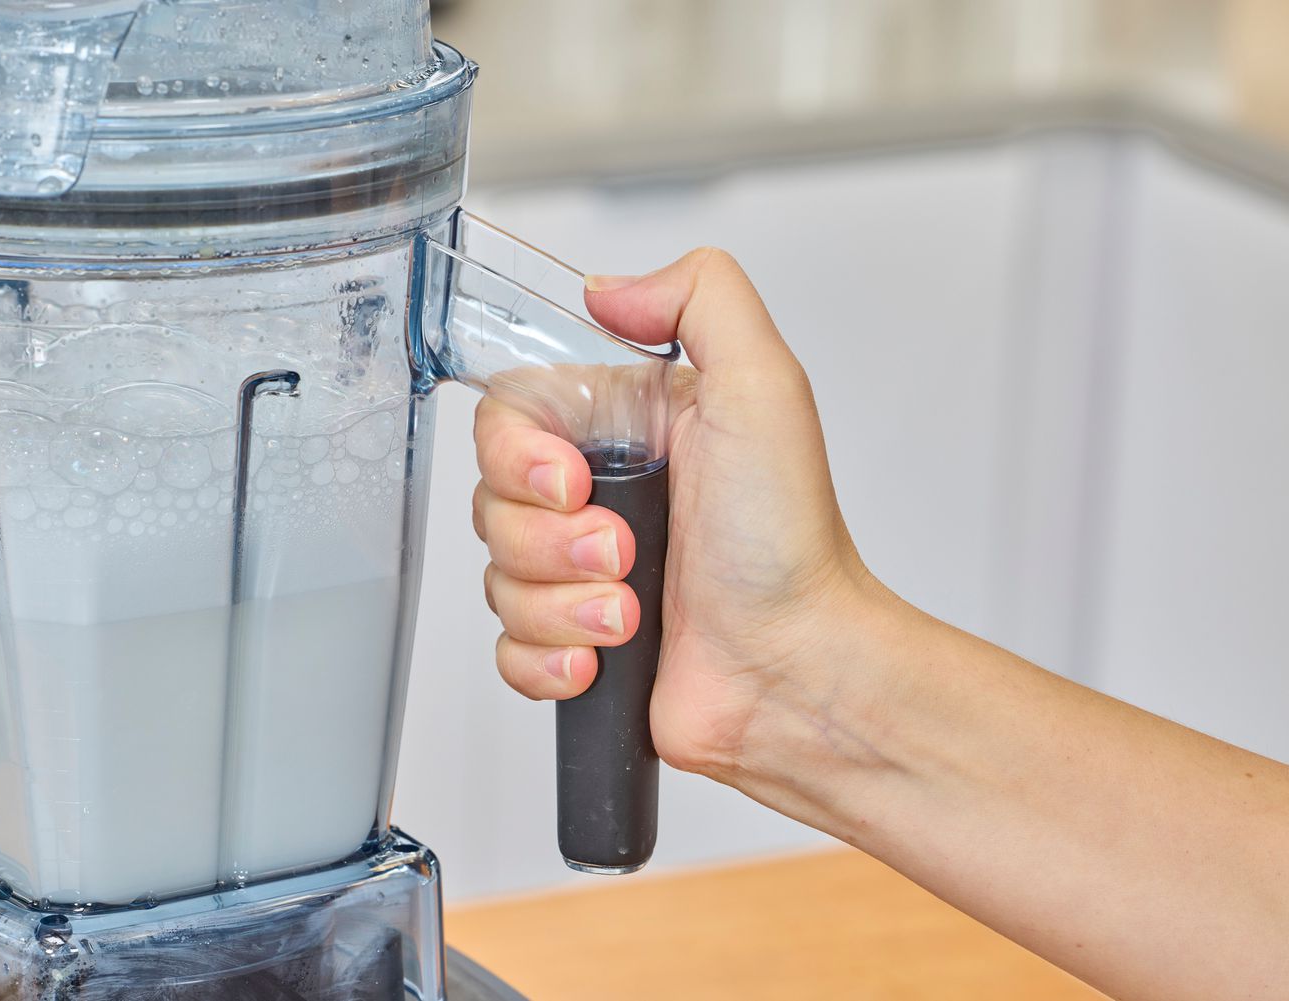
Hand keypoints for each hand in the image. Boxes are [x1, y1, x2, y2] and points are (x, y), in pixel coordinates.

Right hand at [472, 248, 874, 780]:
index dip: (518, 455)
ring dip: (561, 604)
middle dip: (549, 541)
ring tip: (630, 614)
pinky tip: (602, 657)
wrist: (798, 670)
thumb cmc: (789, 543)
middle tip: (622, 553)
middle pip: (491, 501)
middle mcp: (601, 494)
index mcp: (630, 428)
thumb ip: (700, 299)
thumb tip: (607, 288)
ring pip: (497, 579)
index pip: (509, 416)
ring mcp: (583, 572)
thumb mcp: (764, 387)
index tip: (571, 482)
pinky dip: (549, 658)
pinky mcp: (577, 640)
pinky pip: (508, 647)